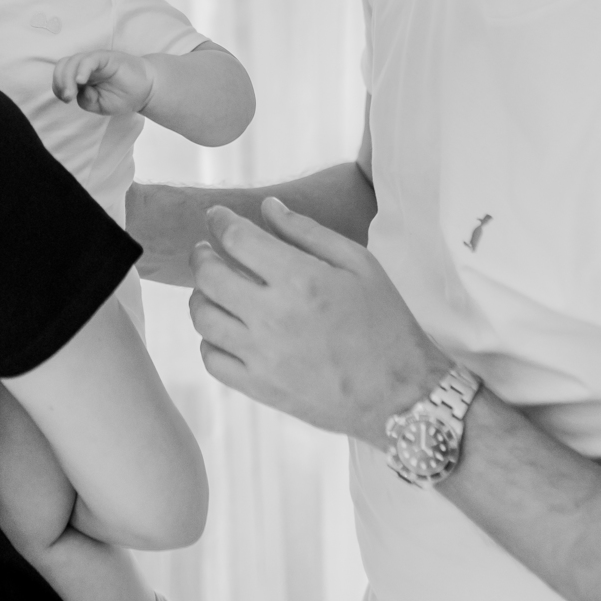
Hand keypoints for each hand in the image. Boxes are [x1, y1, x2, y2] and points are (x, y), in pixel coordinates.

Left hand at [52, 50, 155, 116]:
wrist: (145, 90)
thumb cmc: (122, 96)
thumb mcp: (99, 106)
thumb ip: (85, 101)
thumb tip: (80, 92)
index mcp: (81, 77)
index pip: (60, 76)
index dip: (58, 87)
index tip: (67, 100)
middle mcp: (85, 66)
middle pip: (62, 66)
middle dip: (59, 82)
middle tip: (67, 97)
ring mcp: (95, 60)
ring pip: (73, 61)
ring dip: (67, 78)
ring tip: (72, 94)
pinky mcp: (106, 57)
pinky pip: (89, 60)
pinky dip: (82, 69)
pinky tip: (81, 81)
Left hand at [188, 199, 450, 444]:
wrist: (400, 393)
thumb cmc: (385, 321)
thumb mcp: (359, 263)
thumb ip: (307, 231)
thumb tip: (268, 207)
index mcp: (300, 280)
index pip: (237, 239)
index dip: (220, 221)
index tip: (216, 216)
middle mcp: (273, 316)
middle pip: (209, 276)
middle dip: (200, 254)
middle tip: (205, 249)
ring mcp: (262, 356)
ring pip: (203, 317)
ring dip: (201, 295)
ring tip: (212, 288)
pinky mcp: (260, 387)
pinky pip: (212, 359)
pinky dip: (209, 339)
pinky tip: (225, 328)